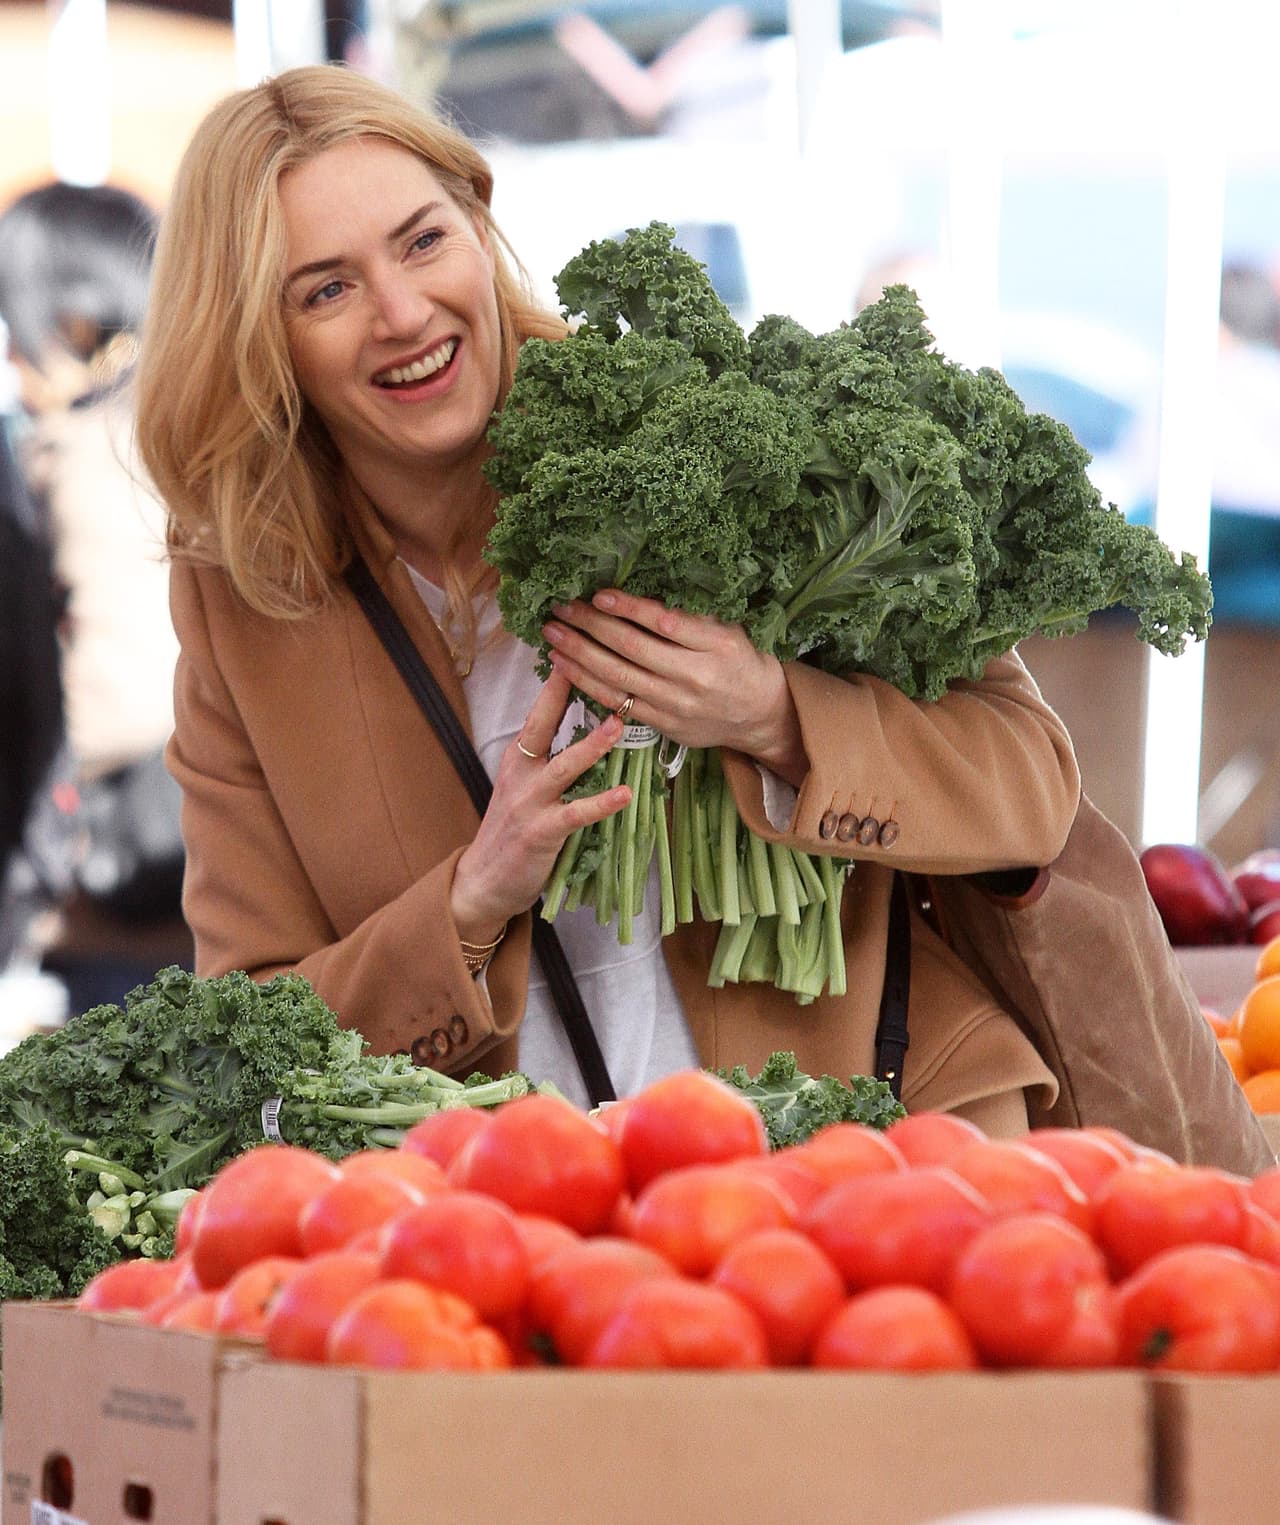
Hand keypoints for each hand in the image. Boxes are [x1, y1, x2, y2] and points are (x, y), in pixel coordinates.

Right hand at [451, 670, 630, 937]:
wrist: (484, 881)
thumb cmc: (512, 832)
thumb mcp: (524, 786)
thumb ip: (548, 759)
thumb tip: (588, 728)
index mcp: (518, 757)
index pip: (540, 710)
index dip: (559, 679)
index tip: (579, 644)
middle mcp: (521, 772)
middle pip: (544, 723)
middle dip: (567, 692)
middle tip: (597, 663)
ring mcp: (529, 801)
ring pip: (564, 766)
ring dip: (592, 745)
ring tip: (618, 725)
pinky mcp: (541, 831)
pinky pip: (576, 813)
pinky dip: (601, 803)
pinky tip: (626, 794)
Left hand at [542, 589, 805, 779]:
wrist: (758, 714)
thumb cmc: (740, 660)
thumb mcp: (728, 630)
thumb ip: (690, 615)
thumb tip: (641, 591)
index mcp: (716, 646)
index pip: (665, 623)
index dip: (629, 608)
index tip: (599, 594)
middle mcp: (695, 677)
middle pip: (634, 649)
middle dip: (592, 626)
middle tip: (561, 608)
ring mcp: (675, 705)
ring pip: (618, 678)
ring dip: (579, 654)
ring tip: (552, 633)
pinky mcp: (662, 724)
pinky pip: (616, 702)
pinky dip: (586, 683)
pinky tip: (563, 665)